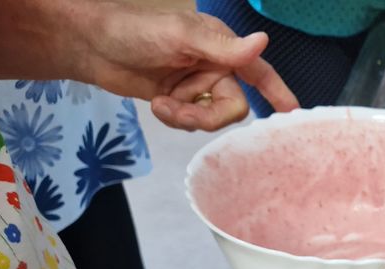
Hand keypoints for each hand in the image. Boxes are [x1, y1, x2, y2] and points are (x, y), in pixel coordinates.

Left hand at [0, 0, 298, 130]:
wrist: (90, 46)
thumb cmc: (134, 29)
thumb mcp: (181, 35)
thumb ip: (224, 47)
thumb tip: (263, 42)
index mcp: (222, 46)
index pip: (258, 72)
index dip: (277, 92)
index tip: (293, 114)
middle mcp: (214, 67)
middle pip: (233, 106)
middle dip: (209, 114)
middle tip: (183, 110)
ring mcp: (196, 86)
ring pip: (212, 118)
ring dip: (188, 118)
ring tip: (164, 106)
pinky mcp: (179, 102)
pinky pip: (191, 122)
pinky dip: (176, 120)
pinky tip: (159, 107)